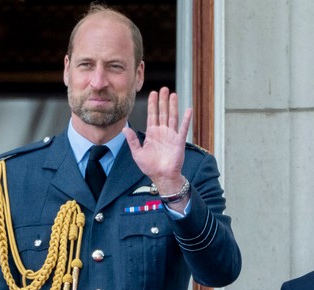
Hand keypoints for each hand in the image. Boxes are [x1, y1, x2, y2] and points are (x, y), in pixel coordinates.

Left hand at [123, 87, 191, 202]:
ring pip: (172, 117)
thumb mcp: (137, 153)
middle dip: (163, 101)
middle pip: (163, 112)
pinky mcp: (179, 141)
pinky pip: (183, 128)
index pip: (152, 115)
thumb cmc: (150, 167)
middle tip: (164, 89)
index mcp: (152, 134)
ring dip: (173, 106)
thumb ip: (133, 140)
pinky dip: (186, 119)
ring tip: (173, 94)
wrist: (162, 176)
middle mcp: (162, 132)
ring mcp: (171, 135)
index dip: (153, 104)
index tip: (153, 93)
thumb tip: (125, 128)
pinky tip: (188, 110)